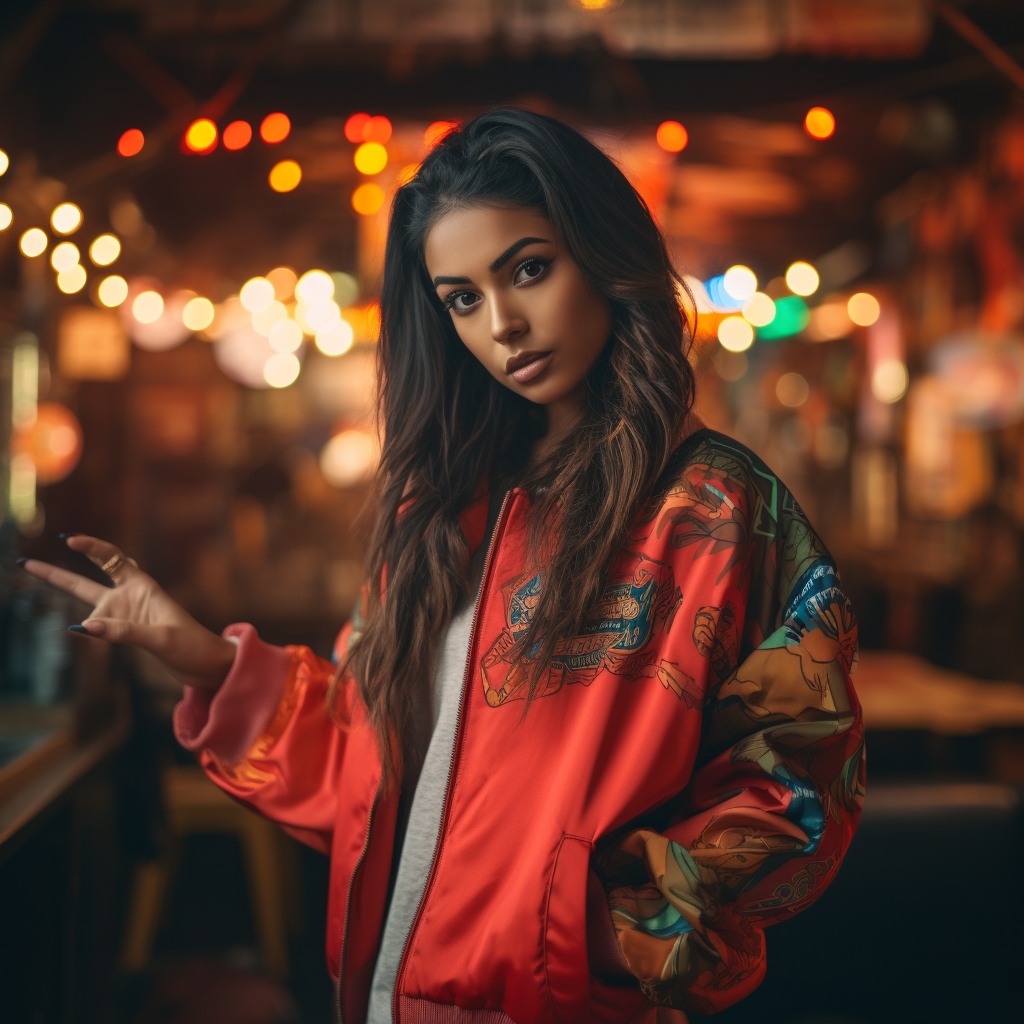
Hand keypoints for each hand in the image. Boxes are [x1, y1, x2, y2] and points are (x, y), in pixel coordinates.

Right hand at [20, 535, 236, 691]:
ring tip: (89, 604)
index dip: (91, 547)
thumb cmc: (191, 645)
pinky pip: (99, 627)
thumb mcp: (160, 638)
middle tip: (25, 563)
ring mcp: (125, 615)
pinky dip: (89, 627)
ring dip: (81, 608)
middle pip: (85, 581)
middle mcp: (129, 597)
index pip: (111, 558)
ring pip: (90, 607)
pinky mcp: (125, 632)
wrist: (205, 663)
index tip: (69, 539)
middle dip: (55, 573)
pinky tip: (84, 630)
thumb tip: (84, 628)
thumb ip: (123, 632)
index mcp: (143, 586)